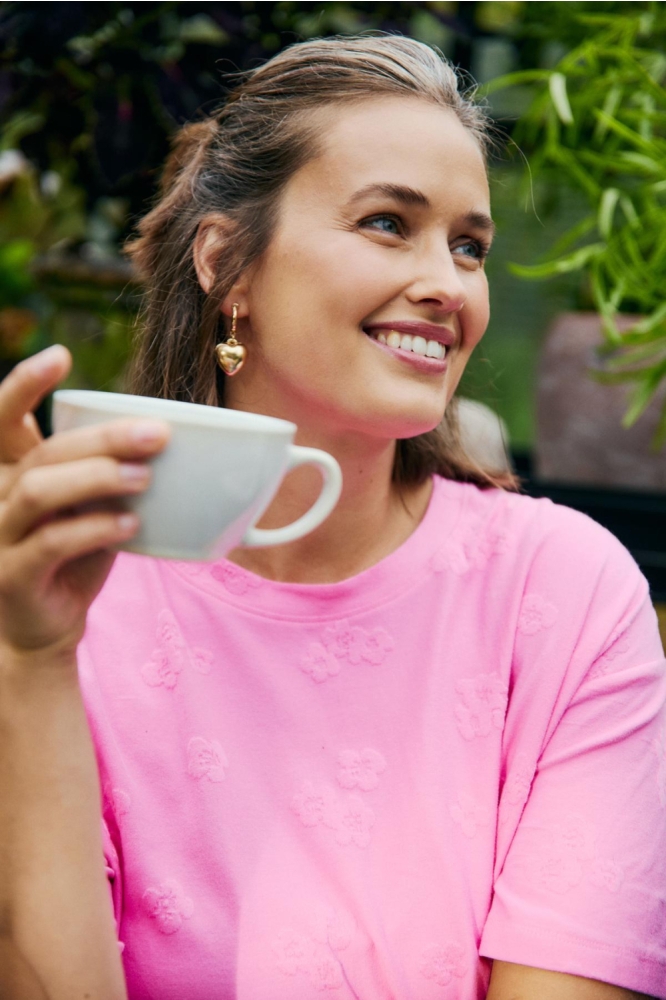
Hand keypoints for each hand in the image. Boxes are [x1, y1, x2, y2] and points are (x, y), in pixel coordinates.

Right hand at [0, 346, 169, 659]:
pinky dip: (95, 528)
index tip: (60, 355)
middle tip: (157, 433)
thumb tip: (169, 438)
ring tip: (145, 477)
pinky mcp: (11, 575)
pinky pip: (51, 542)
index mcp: (13, 474)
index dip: (24, 384)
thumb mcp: (89, 509)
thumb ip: (108, 476)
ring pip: (38, 490)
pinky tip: (131, 524)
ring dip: (97, 477)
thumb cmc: (73, 558)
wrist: (44, 629)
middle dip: (102, 437)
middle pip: (42, 451)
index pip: (3, 419)